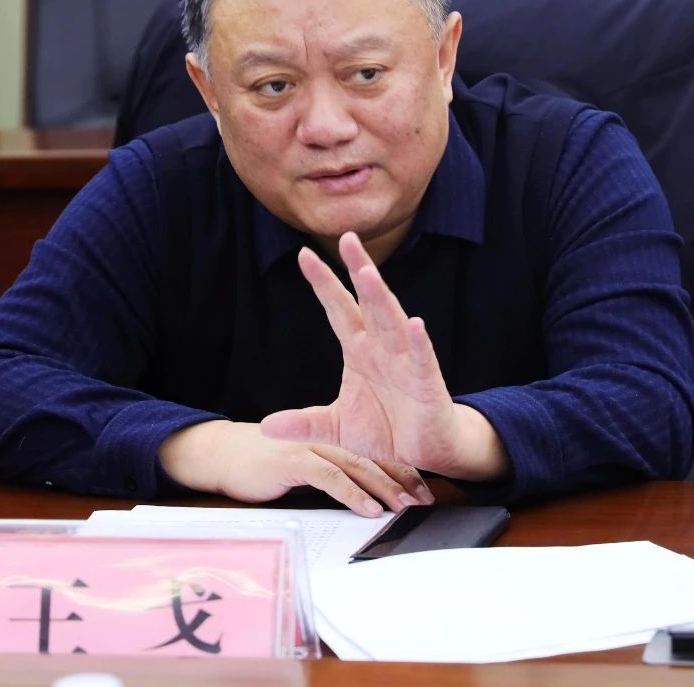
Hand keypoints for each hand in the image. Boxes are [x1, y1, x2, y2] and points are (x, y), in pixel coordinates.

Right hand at [157, 420, 433, 516]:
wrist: (220, 455)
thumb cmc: (259, 464)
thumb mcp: (300, 467)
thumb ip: (327, 474)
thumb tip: (358, 496)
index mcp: (329, 437)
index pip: (373, 451)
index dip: (400, 468)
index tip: (423, 489)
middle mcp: (324, 437)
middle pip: (373, 457)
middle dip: (403, 479)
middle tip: (425, 501)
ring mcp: (309, 447)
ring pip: (357, 465)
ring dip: (385, 488)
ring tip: (406, 507)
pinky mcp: (293, 461)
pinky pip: (330, 477)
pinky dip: (353, 493)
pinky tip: (371, 509)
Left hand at [260, 232, 508, 481]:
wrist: (421, 453)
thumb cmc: (384, 431)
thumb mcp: (336, 428)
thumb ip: (304, 423)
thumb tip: (266, 427)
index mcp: (359, 350)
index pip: (339, 308)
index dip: (324, 283)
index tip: (304, 255)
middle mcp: (382, 348)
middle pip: (368, 302)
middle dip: (358, 269)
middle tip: (347, 239)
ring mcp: (406, 361)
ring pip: (392, 321)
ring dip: (381, 298)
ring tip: (367, 273)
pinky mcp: (426, 382)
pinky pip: (422, 358)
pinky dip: (418, 342)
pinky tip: (415, 324)